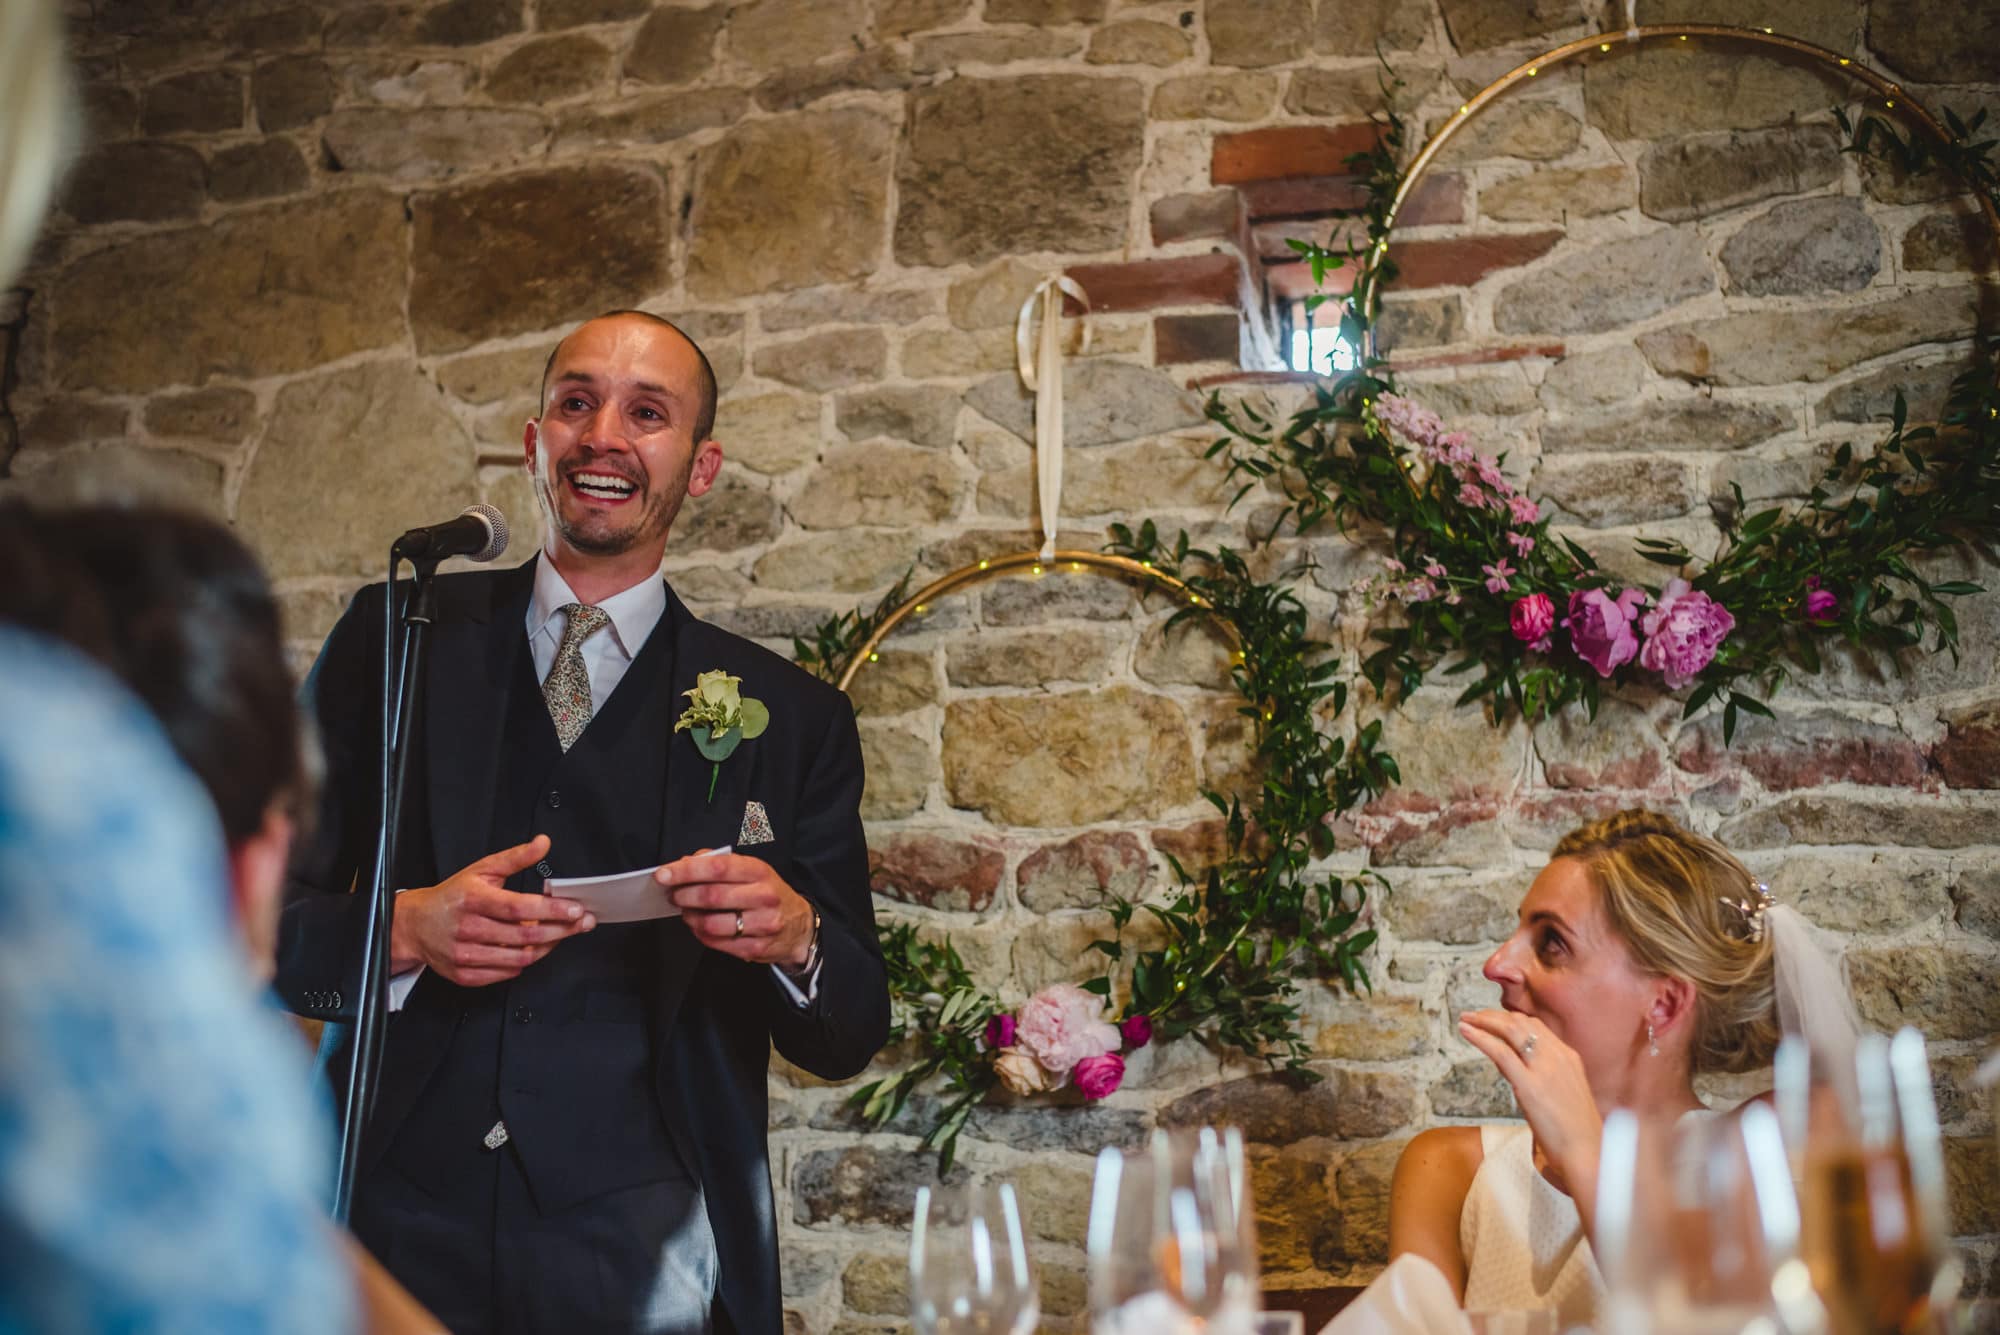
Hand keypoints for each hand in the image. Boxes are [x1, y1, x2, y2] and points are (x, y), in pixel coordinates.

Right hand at [389, 834, 594, 985]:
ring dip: (546, 947)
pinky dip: (524, 962)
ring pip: (520, 958)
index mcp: (474, 900)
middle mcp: (469, 929)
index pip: (519, 907)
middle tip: (580, 922)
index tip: (575, 909)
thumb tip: (542, 843)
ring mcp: (466, 954)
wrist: (415, 924)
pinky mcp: (465, 974)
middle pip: (525, 935)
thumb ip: (516, 857)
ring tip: (557, 934)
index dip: (551, 910)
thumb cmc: (452, 896)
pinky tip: (530, 948)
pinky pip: (506, 973)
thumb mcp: (482, 869)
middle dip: (561, 930)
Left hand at [656, 850, 813, 967]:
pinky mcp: (756, 948)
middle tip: (673, 895)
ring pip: (712, 924)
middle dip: (684, 896)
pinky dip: (701, 935)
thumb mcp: (751, 870)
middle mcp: (763, 896)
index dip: (686, 871)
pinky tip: (699, 927)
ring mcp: (762, 924)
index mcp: (759, 871)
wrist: (799, 926)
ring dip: (691, 918)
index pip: (718, 868)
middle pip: (712, 896)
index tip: (663, 874)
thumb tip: (686, 862)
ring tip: (687, 912)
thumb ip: (719, 863)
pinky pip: (717, 943)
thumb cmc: (767, 893)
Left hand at [1459, 1009, 1601, 1198]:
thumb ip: (1539, 1074)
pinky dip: (1480, 1037)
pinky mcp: (1530, 1085)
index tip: (1493, 1019)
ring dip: (1484, 1020)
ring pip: (1511, 1030)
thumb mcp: (1562, 1093)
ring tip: (1466, 1019)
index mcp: (1569, 1057)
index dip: (1511, 1019)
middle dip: (1494, 1015)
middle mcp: (1559, 1057)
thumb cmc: (1576, 1132)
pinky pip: (1501, 1052)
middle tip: (1474, 1015)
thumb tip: (1508, 1062)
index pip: (1536, 1026)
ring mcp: (1545, 1069)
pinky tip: (1466, 1031)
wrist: (1589, 1154)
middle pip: (1522, 1023)